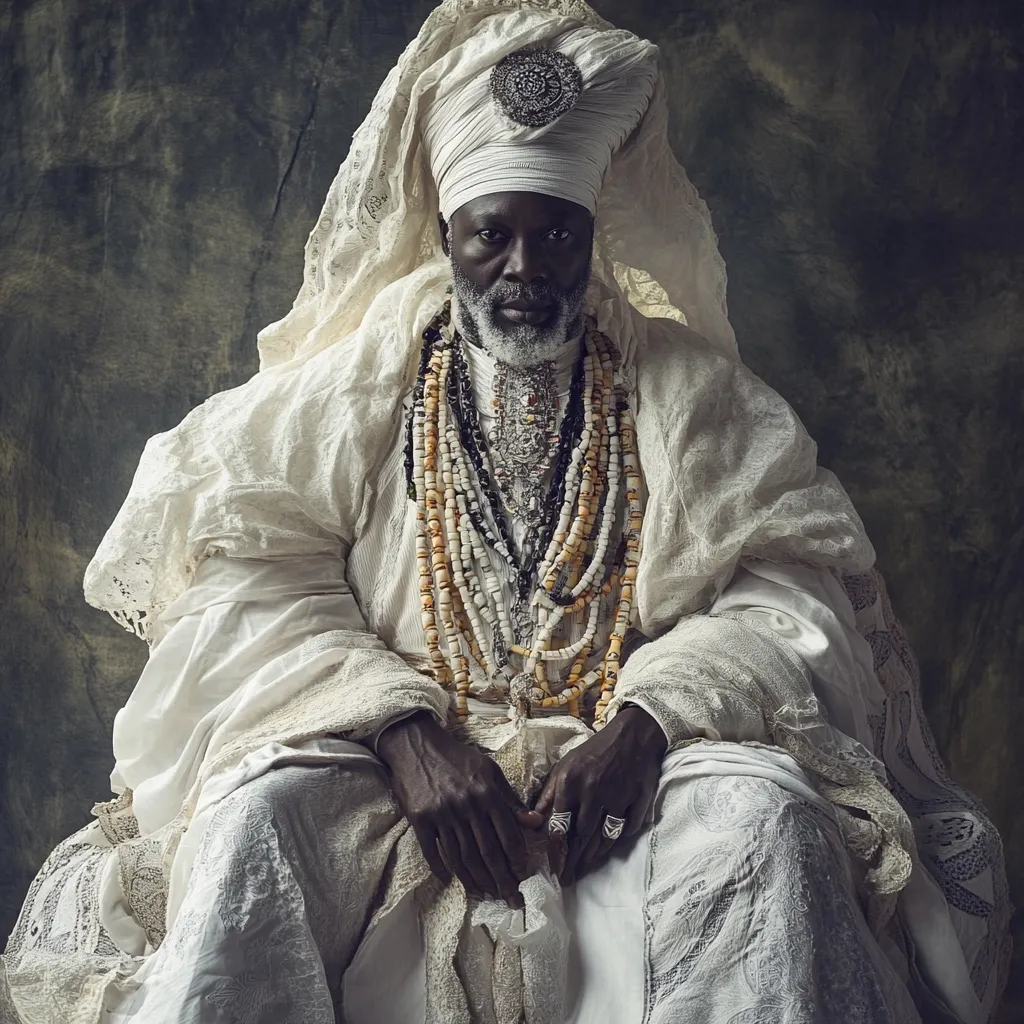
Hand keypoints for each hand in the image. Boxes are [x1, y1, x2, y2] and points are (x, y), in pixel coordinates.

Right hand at [377, 712, 543, 905]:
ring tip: (486, 895)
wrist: (417, 745)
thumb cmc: (457, 758)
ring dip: (476, 880)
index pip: (507, 834)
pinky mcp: (420, 819)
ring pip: (462, 856)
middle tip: (511, 899)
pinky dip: (442, 868)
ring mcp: (442, 814)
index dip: (516, 858)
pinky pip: (432, 851)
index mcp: (487, 793)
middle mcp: (467, 806)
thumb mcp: (489, 770)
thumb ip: (511, 798)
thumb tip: (535, 822)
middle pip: (487, 852)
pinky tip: (450, 881)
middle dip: (501, 879)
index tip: (522, 875)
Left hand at [534, 705, 666, 885]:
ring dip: (593, 858)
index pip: (560, 827)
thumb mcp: (565, 766)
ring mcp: (618, 796)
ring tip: (584, 869)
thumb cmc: (594, 751)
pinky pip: (626, 830)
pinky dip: (618, 841)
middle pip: (581, 838)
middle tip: (567, 880)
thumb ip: (549, 794)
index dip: (556, 853)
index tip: (554, 870)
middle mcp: (592, 791)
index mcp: (570, 782)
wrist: (633, 734)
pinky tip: (608, 850)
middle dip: (573, 862)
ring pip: (604, 838)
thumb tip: (534, 822)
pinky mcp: (639, 800)